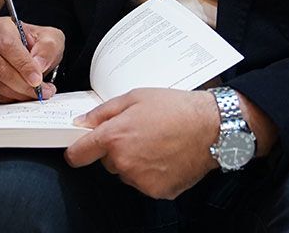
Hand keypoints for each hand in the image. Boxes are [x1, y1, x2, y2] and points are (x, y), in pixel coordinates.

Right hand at [0, 17, 63, 102]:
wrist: (33, 50)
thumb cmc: (38, 42)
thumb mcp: (51, 39)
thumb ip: (47, 49)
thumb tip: (38, 65)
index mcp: (2, 27)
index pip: (8, 46)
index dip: (23, 65)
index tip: (37, 79)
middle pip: (0, 67)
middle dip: (23, 84)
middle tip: (41, 90)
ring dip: (19, 93)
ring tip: (37, 93)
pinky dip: (11, 98)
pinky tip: (24, 95)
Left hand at [64, 88, 220, 199]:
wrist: (211, 127)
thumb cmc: (177, 109)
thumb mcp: (135, 97)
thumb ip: (103, 112)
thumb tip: (83, 122)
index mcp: (114, 138)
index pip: (78, 154)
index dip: (76, 151)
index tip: (79, 150)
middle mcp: (124, 162)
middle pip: (107, 162)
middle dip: (118, 150)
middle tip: (139, 134)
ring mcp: (141, 179)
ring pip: (127, 173)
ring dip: (135, 162)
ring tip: (157, 143)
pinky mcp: (157, 191)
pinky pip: (145, 183)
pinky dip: (153, 173)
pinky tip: (166, 156)